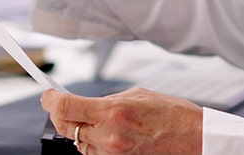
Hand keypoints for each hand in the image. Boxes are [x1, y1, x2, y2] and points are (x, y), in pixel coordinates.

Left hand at [42, 88, 202, 154]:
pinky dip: (93, 144)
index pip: (65, 107)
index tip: (48, 94)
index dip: (50, 99)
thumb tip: (87, 103)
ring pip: (77, 143)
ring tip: (91, 119)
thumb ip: (108, 100)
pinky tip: (104, 134)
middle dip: (59, 114)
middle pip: (65, 127)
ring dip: (77, 130)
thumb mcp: (138, 95)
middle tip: (59, 104)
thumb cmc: (173, 115)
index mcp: (113, 112)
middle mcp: (109, 136)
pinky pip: (94, 154)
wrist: (196, 141)